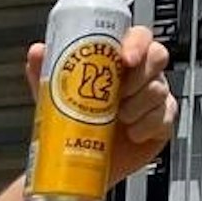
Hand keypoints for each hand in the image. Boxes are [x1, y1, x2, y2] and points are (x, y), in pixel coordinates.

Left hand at [25, 27, 176, 186]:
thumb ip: (46, 72)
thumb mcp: (53, 96)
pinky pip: (164, 117)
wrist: (78, 163)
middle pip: (157, 56)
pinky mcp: (161, 123)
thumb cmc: (71, 124)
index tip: (126, 58)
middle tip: (117, 97)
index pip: (140, 37)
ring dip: (137, 105)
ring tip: (117, 119)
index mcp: (120, 60)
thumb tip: (37, 51)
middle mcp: (141, 75)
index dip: (137, 43)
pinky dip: (146, 126)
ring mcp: (153, 98)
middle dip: (138, 77)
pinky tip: (131, 133)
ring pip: (158, 89)